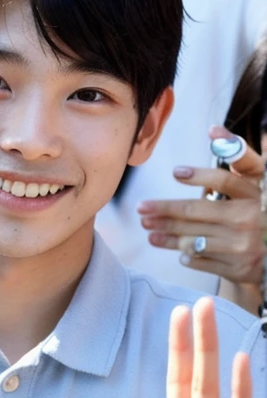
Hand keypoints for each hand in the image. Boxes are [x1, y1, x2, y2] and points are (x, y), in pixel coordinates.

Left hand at [137, 128, 264, 290]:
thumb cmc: (256, 208)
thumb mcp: (252, 182)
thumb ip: (236, 155)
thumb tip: (214, 129)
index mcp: (254, 194)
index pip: (224, 181)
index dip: (199, 175)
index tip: (175, 172)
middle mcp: (250, 218)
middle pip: (196, 211)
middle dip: (164, 209)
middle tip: (141, 208)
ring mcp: (243, 245)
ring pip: (193, 238)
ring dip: (166, 234)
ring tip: (148, 228)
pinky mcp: (238, 268)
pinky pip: (201, 260)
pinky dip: (185, 255)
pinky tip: (172, 249)